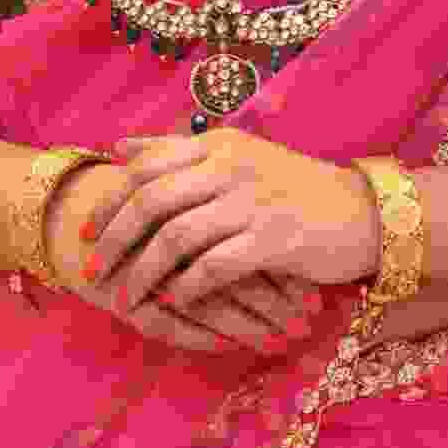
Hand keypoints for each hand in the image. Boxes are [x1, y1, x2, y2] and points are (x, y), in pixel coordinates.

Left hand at [82, 128, 380, 312]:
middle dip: (112, 240)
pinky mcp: (274, 238)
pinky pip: (214, 267)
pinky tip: (176, 302)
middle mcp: (230, 166)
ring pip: (175, 237)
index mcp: (217, 145)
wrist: (364, 213)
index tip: (84, 233)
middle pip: (150, 201)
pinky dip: (187, 288)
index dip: (108, 202)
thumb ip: (180, 153)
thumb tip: (120, 147)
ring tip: (126, 299)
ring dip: (143, 273)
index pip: (145, 167)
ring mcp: (252, 201)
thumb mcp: (239, 158)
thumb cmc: (297, 191)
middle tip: (91, 271)